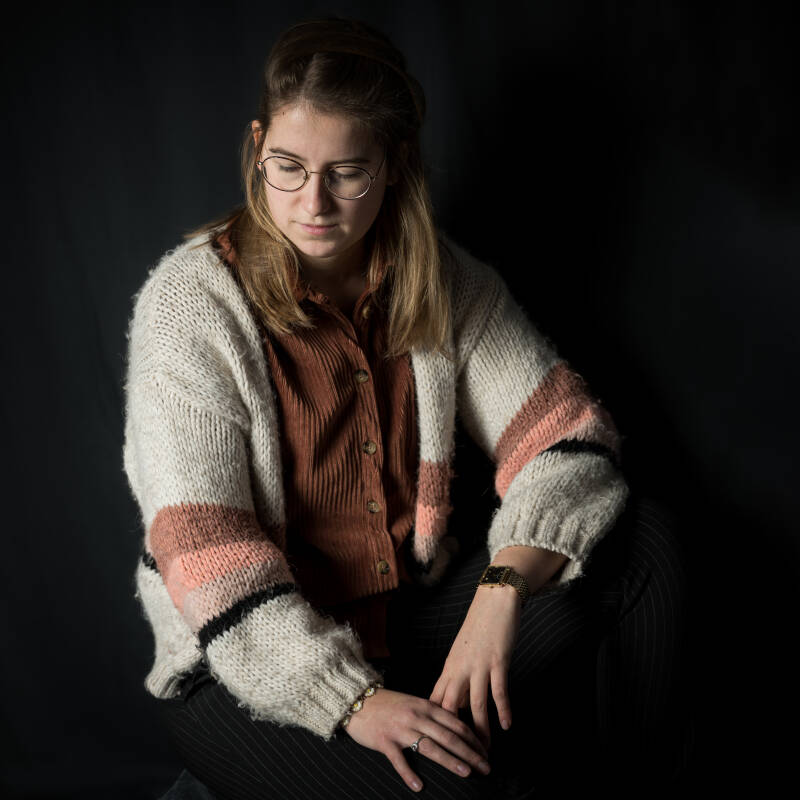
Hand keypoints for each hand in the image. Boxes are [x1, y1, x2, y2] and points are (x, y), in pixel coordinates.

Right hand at [342, 687, 490, 792]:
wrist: (358, 700)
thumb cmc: (388, 704)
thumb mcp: (413, 703)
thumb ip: (432, 714)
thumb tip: (454, 728)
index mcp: (425, 706)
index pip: (456, 723)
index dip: (473, 738)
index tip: (486, 751)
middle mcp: (416, 716)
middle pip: (449, 736)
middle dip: (470, 753)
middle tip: (486, 766)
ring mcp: (401, 729)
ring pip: (430, 747)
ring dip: (451, 761)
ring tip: (466, 773)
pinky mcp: (384, 741)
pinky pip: (399, 760)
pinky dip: (409, 774)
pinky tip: (419, 787)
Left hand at [428, 585, 520, 750]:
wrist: (494, 599)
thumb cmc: (479, 626)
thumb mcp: (463, 652)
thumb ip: (460, 677)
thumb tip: (460, 703)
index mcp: (450, 666)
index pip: (437, 700)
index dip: (436, 724)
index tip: (437, 744)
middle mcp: (460, 668)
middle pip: (451, 708)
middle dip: (456, 736)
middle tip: (462, 757)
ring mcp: (479, 665)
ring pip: (476, 704)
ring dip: (480, 730)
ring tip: (485, 751)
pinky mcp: (497, 660)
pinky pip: (499, 690)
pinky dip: (503, 709)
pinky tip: (507, 725)